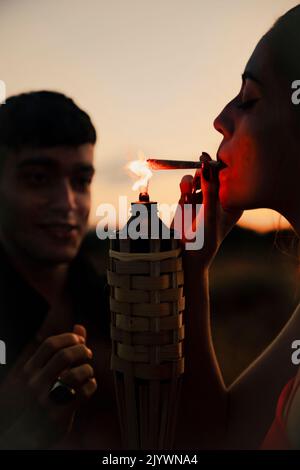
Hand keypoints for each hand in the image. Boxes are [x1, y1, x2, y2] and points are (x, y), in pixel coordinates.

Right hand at [0, 324, 96, 448]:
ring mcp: (46, 400)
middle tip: (87, 352)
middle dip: (82, 350)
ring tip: (87, 371)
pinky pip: (84, 393)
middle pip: (65, 356)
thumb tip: (80, 327)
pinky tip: (88, 385)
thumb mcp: (40, 373)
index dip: (69, 337)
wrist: (25, 433)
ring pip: (75, 375)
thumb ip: (60, 350)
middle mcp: (35, 384)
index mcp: (29, 370)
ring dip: (87, 369)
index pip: (50, 344)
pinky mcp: (59, 415)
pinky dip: (91, 385)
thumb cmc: (37, 396)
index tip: (79, 339)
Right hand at [173, 155, 242, 267]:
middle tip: (199, 178)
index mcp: (234, 202)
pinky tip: (184, 197)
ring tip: (189, 191)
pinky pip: (187, 184)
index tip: (209, 165)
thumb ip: (209, 189)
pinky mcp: (188, 200)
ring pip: (199, 176)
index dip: (220, 168)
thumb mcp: (210, 213)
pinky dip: (185, 186)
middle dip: (205, 172)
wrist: (186, 256)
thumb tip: (206, 164)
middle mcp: (219, 199)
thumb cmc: (204, 239)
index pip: (230, 177)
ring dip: (194, 179)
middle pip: (213, 173)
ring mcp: (204, 199)